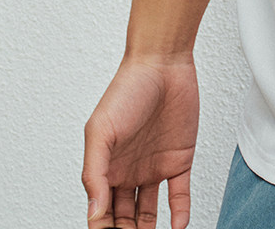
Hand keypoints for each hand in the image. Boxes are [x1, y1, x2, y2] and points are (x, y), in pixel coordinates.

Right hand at [84, 51, 199, 228]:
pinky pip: (180, 197)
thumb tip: (94, 214)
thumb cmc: (126, 90)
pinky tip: (178, 228)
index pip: (101, 215)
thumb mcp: (100, 131)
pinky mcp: (179, 161)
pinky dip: (179, 215)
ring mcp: (153, 168)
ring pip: (149, 215)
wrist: (163, 63)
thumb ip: (94, 174)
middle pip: (124, 220)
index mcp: (105, 169)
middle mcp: (128, 173)